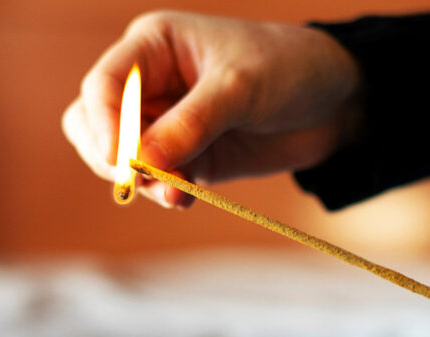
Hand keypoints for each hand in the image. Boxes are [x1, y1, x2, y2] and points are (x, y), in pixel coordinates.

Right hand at [62, 11, 363, 207]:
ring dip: (140, 180)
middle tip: (141, 179)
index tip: (123, 160)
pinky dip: (163, 191)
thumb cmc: (289, 70)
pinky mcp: (189, 156)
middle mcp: (152, 83)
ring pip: (122, 157)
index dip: (105, 123)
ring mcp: (167, 123)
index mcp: (154, 46)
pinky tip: (184, 198)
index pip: (105, 84)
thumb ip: (193, 123)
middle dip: (111, 155)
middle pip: (94, 123)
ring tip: (177, 192)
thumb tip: (143, 161)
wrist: (335, 102)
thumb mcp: (242, 88)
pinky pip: (157, 178)